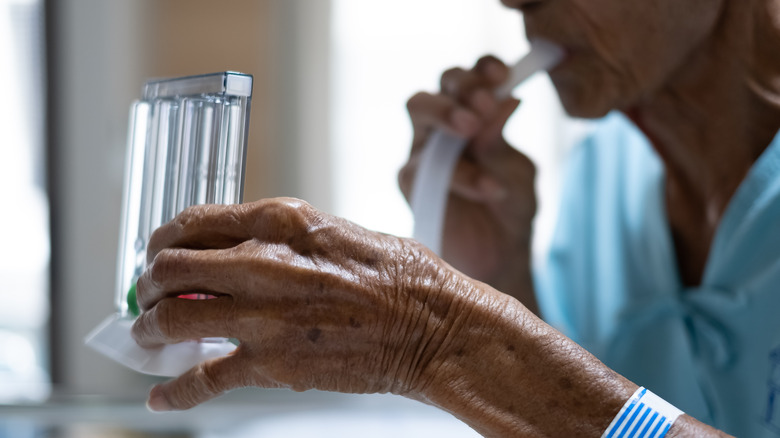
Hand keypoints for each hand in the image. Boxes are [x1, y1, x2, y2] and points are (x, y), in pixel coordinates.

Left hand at [131, 198, 482, 410]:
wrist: (433, 324)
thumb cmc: (399, 275)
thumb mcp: (335, 232)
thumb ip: (284, 239)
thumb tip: (244, 249)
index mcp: (281, 220)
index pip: (194, 221)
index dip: (164, 240)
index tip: (160, 253)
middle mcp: (262, 261)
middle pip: (171, 268)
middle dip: (150, 284)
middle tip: (149, 295)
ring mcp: (263, 314)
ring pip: (173, 319)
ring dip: (150, 330)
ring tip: (148, 337)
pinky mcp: (272, 362)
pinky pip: (204, 378)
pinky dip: (174, 392)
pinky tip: (161, 397)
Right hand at [398, 56, 536, 305]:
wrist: (500, 258)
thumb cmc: (510, 209)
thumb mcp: (516, 170)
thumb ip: (503, 140)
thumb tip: (506, 98)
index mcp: (471, 117)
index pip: (469, 78)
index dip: (482, 69)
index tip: (504, 75)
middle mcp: (441, 129)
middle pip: (439, 81)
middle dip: (459, 86)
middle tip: (483, 103)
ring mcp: (423, 153)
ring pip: (418, 109)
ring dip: (446, 112)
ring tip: (473, 129)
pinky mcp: (412, 184)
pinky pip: (422, 165)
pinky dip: (460, 173)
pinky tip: (489, 188)